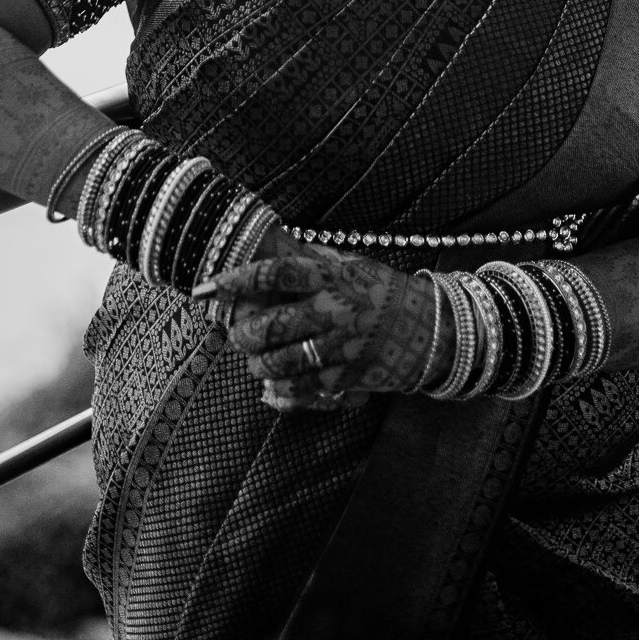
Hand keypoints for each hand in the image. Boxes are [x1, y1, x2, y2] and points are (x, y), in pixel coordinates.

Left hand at [195, 248, 436, 411]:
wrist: (431, 328)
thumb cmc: (383, 291)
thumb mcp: (351, 264)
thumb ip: (314, 258)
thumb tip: (274, 245)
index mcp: (330, 275)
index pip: (273, 274)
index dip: (235, 281)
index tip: (207, 287)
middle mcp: (332, 310)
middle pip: (270, 325)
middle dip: (242, 334)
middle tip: (236, 335)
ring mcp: (339, 347)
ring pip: (279, 362)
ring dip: (258, 365)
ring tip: (255, 361)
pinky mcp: (346, 378)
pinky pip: (301, 391)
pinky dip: (280, 393)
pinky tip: (273, 389)